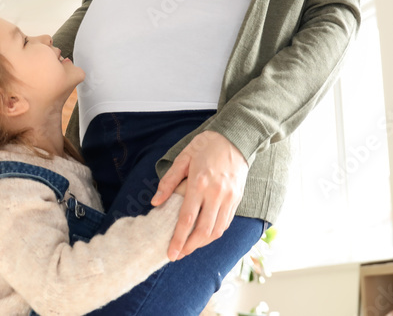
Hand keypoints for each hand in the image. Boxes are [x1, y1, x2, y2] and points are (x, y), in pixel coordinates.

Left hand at [150, 130, 248, 261]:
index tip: (170, 253)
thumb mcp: (183, 158)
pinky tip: (204, 236)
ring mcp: (229, 198)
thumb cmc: (206, 146)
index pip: (187, 219)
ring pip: (216, 230)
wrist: (236, 138)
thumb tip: (155, 202)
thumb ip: (169, 182)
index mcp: (199, 184)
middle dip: (189, 247)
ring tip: (188, 248)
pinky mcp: (237, 199)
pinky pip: (226, 223)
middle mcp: (216, 194)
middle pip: (203, 230)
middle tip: (177, 255)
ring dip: (202, 243)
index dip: (178, 239)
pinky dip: (214, 233)